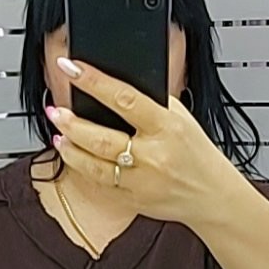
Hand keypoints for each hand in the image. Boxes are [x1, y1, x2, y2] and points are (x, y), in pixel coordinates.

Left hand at [48, 58, 237, 228]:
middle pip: (100, 137)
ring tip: (58, 133)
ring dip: (70, 148)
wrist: (212, 196)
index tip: (71, 67)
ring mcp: (141, 182)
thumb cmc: (196, 153)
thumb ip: (150, 103)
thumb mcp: (181, 118)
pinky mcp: (133, 201)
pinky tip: (74, 156)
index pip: (123, 98)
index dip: (94, 81)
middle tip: (56, 110)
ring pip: (93, 165)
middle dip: (71, 123)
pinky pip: (100, 184)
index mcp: (166, 127)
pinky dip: (83, 168)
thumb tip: (113, 86)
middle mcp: (153, 156)